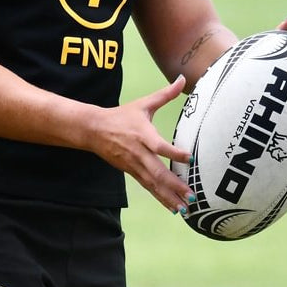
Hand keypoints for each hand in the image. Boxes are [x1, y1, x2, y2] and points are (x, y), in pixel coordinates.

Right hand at [88, 76, 193, 213]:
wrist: (95, 130)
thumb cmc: (123, 115)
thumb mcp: (144, 104)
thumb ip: (165, 94)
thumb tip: (183, 78)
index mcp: (143, 135)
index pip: (159, 146)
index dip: (174, 152)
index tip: (190, 157)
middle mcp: (139, 153)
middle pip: (158, 171)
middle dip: (175, 185)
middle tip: (192, 195)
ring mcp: (134, 165)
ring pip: (153, 184)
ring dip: (170, 196)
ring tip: (186, 208)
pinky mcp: (132, 172)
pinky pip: (149, 187)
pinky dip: (161, 198)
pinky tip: (173, 208)